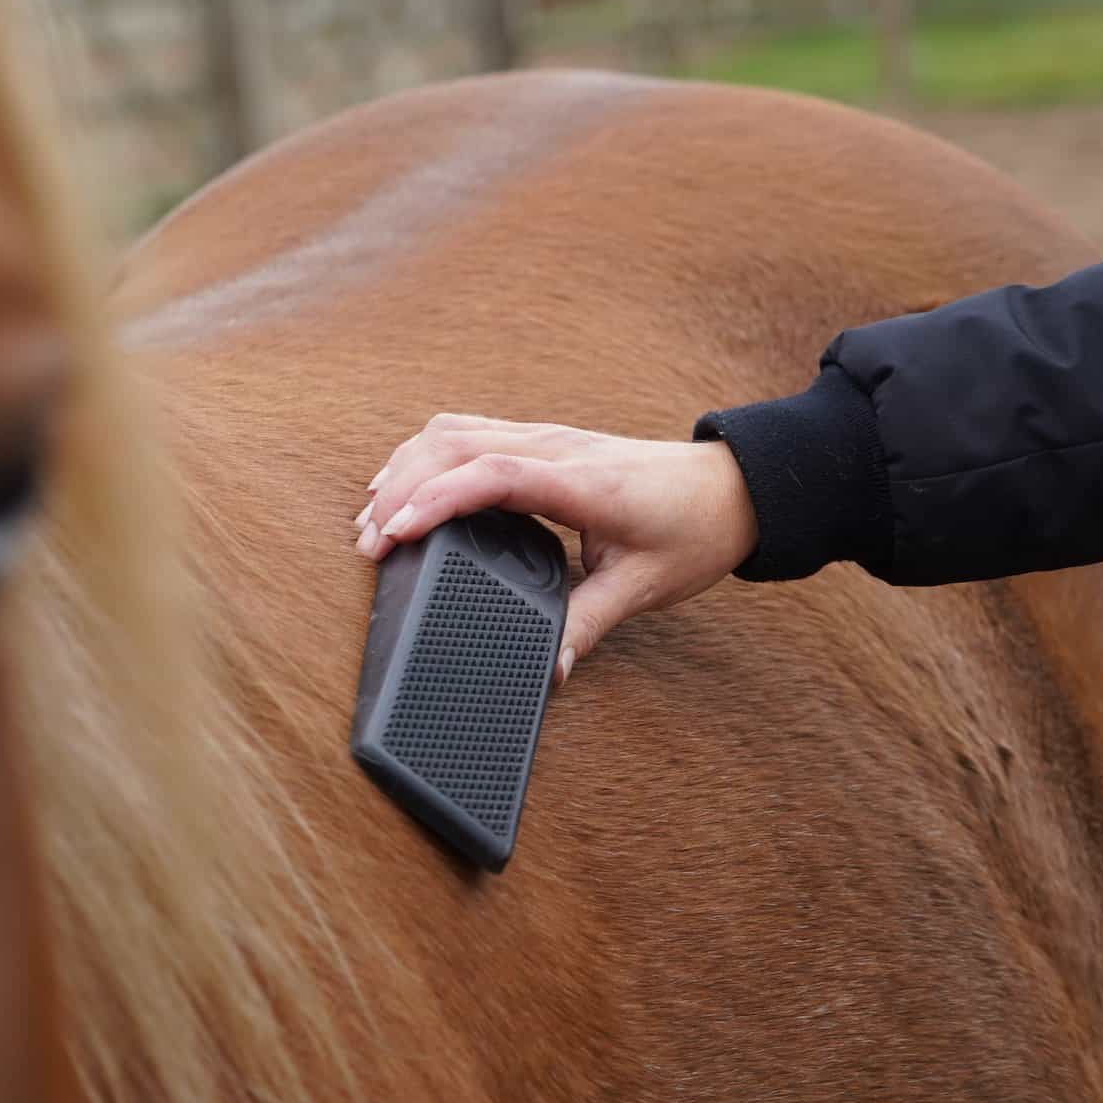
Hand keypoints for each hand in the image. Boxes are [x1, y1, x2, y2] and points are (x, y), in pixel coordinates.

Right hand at [354, 415, 757, 683]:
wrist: (734, 487)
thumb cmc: (694, 530)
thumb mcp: (644, 588)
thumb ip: (587, 626)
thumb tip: (548, 671)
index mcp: (581, 483)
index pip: (490, 476)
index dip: (434, 501)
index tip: (393, 535)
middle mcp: (556, 448)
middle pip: (455, 444)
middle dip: (401, 488)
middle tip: (368, 542)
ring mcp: (546, 438)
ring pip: (454, 431)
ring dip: (406, 467)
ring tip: (372, 516)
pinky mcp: (541, 441)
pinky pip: (468, 432)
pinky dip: (427, 456)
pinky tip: (408, 486)